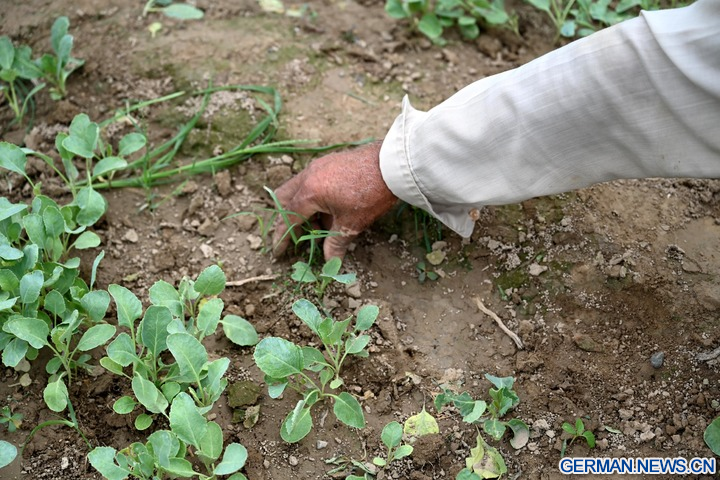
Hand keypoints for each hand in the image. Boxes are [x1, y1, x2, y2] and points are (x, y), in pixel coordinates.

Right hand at [271, 141, 397, 259]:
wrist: (392, 165)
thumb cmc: (370, 194)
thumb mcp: (352, 223)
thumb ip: (336, 243)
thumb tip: (330, 264)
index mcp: (310, 192)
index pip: (289, 218)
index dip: (283, 237)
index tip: (278, 252)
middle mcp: (308, 175)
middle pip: (285, 199)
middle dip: (286, 219)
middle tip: (295, 237)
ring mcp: (318, 165)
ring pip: (298, 189)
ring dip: (302, 209)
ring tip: (319, 228)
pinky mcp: (329, 162)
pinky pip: (311, 181)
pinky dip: (313, 198)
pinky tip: (329, 211)